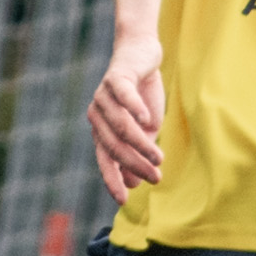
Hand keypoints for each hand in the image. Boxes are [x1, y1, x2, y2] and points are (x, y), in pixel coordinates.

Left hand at [89, 32, 165, 202]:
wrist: (142, 55)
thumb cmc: (143, 95)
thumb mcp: (144, 130)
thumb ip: (138, 152)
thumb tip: (134, 182)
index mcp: (101, 130)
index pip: (104, 160)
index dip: (112, 180)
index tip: (123, 201)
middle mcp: (96, 115)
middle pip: (114, 146)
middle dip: (135, 164)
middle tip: (156, 177)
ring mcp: (102, 96)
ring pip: (121, 126)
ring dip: (140, 144)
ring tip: (158, 157)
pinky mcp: (115, 77)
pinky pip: (123, 96)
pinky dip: (134, 109)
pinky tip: (147, 121)